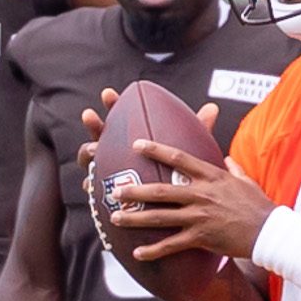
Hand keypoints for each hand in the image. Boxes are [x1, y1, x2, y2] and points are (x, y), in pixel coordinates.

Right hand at [78, 94, 219, 206]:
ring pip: (91, 159)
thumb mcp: (187, 152)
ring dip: (88, 152)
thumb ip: (196, 131)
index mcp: (131, 136)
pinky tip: (89, 183)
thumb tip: (213, 108)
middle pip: (101, 134)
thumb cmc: (176, 175)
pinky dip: (90, 183)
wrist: (166, 207)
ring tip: (92, 151)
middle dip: (93, 124)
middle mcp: (116, 151)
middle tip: (89, 115)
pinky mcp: (104, 191)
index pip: (120, 116)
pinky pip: (94, 187)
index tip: (110, 94)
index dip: (113, 104)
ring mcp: (106, 170)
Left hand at [108, 143, 276, 262]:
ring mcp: (200, 217)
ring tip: (116, 218)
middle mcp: (201, 194)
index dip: (156, 150)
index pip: (178, 158)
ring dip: (135, 218)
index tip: (137, 144)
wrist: (269, 231)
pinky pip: (171, 245)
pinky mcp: (201, 238)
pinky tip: (137, 253)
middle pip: (161, 191)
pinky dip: (153, 251)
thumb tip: (227, 158)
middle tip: (115, 190)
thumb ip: (233, 168)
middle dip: (135, 190)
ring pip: (160, 217)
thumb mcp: (246, 181)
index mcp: (211, 176)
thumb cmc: (259, 206)